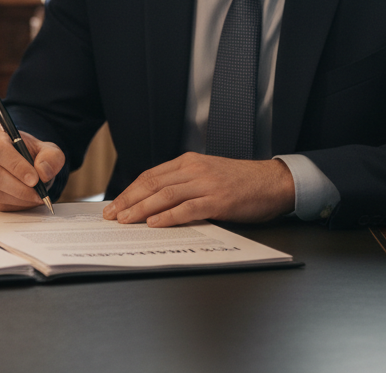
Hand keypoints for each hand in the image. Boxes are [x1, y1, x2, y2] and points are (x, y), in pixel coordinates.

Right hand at [0, 123, 64, 210]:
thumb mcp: (48, 151)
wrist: (22, 166)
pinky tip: (23, 201)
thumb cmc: (32, 155)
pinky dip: (11, 206)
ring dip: (18, 199)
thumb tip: (43, 172)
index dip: (16, 166)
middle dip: (20, 189)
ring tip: (34, 197)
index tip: (35, 179)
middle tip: (39, 194)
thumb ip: (51, 157)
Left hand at [102, 154, 294, 226]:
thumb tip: (154, 202)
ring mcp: (206, 184)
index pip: (150, 176)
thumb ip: (184, 183)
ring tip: (126, 220)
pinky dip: (169, 216)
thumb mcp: (208, 175)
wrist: (273, 182)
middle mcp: (194, 170)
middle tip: (112, 215)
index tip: (114, 204)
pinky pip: (188, 208)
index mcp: (189, 162)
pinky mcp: (219, 200)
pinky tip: (155, 223)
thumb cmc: (241, 182)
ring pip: (166, 195)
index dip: (130, 191)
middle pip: (152, 184)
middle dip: (128, 200)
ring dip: (142, 209)